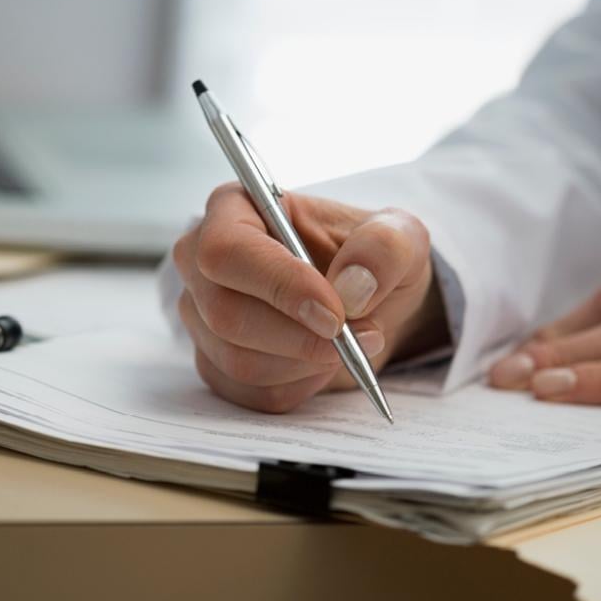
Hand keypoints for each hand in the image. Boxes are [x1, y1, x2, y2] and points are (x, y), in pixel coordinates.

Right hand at [172, 183, 443, 412]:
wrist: (367, 304)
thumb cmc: (370, 258)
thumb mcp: (399, 236)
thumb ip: (384, 247)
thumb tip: (352, 285)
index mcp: (234, 208)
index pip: (226, 250)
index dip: (278, 285)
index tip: (334, 313)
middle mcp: (202, 260)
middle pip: (225, 313)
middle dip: (298, 336)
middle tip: (356, 337)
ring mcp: (201, 314)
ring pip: (237, 360)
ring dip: (305, 362)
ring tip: (348, 345)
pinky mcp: (214, 361)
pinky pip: (248, 392)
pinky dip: (297, 385)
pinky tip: (320, 362)